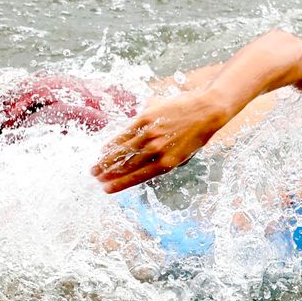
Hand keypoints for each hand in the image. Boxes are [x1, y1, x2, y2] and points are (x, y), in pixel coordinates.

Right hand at [91, 90, 226, 192]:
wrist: (206, 110)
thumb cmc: (196, 134)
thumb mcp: (183, 155)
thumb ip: (162, 162)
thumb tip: (143, 168)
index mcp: (167, 163)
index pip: (138, 177)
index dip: (120, 184)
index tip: (107, 190)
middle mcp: (157, 150)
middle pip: (127, 165)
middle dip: (109, 174)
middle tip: (96, 179)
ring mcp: (151, 134)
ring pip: (123, 151)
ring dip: (106, 161)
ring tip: (95, 169)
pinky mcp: (146, 119)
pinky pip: (125, 133)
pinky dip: (113, 143)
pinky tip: (104, 149)